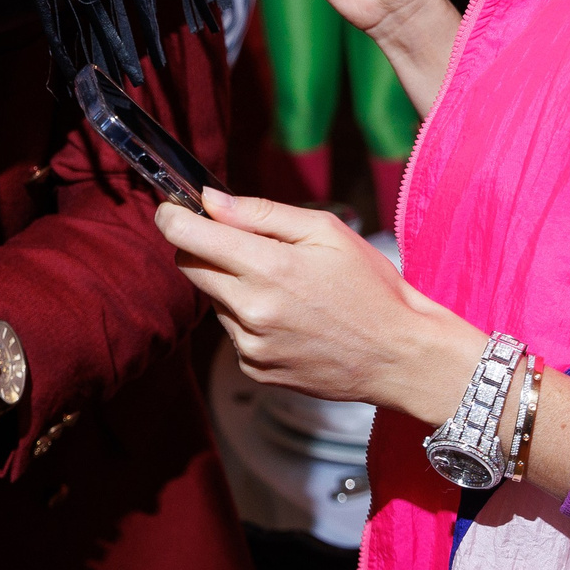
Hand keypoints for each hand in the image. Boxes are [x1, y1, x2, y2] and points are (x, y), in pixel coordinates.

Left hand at [156, 190, 483, 424]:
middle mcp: (252, 311)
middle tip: (238, 242)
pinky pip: (232, 332)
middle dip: (201, 247)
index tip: (170, 209)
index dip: (171, 218)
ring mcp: (250, 346)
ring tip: (285, 287)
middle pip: (189, 267)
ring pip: (213, 300)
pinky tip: (288, 317)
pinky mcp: (254, 370)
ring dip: (231, 286)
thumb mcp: (325, 231)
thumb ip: (260, 213)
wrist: (399, 356)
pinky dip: (248, 318)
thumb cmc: (370, 286)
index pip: (188, 238)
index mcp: (270, 268)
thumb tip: (210, 200)